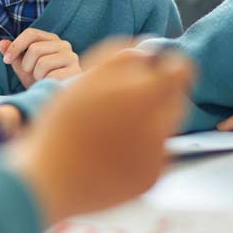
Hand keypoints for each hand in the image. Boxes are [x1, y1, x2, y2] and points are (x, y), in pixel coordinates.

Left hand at [0, 28, 80, 87]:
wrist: (56, 96)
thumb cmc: (40, 80)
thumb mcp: (24, 67)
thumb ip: (14, 54)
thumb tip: (2, 43)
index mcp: (51, 39)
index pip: (31, 33)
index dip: (15, 46)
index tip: (6, 60)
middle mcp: (64, 45)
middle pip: (35, 49)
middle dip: (26, 65)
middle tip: (31, 74)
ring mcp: (71, 57)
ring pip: (42, 63)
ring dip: (36, 75)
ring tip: (42, 79)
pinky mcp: (75, 72)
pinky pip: (51, 76)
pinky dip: (45, 83)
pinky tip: (51, 84)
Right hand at [7, 41, 194, 224]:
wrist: (50, 180)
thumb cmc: (63, 125)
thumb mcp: (86, 77)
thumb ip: (123, 55)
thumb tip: (148, 52)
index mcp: (146, 96)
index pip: (182, 70)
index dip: (168, 65)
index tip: (153, 68)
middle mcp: (161, 126)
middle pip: (177, 99)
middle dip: (157, 94)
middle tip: (123, 100)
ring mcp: (159, 157)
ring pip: (167, 127)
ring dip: (149, 122)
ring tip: (111, 129)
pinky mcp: (151, 179)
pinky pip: (156, 155)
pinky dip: (140, 150)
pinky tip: (111, 152)